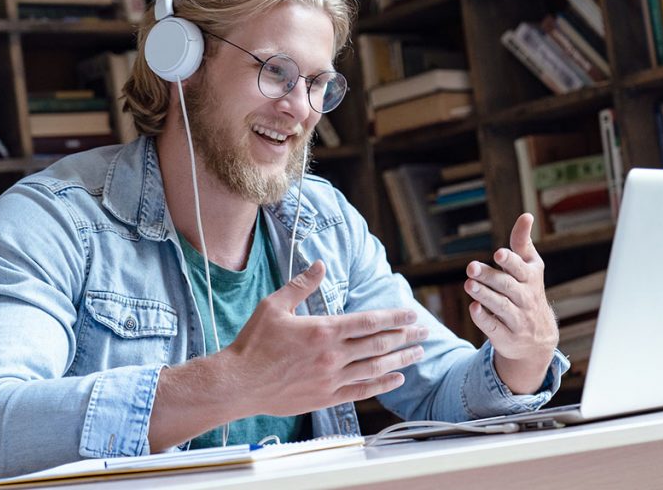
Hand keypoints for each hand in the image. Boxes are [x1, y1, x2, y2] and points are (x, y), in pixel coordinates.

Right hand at [225, 260, 427, 416]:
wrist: (238, 383)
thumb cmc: (254, 343)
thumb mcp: (274, 305)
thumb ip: (301, 285)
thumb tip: (320, 265)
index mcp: (323, 330)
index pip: (369, 321)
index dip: (394, 317)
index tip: (412, 314)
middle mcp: (333, 355)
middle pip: (379, 344)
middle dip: (405, 336)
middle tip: (425, 331)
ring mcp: (332, 379)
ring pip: (375, 367)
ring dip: (401, 359)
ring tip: (418, 353)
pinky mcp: (326, 398)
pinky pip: (362, 391)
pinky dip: (382, 385)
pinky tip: (397, 379)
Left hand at [464, 213, 557, 392]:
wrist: (538, 339)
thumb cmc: (528, 292)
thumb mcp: (530, 268)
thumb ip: (522, 243)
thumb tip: (526, 215)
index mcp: (531, 279)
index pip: (521, 268)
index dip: (510, 261)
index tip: (498, 253)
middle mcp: (526, 299)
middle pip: (507, 286)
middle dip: (490, 276)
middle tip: (471, 267)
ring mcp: (517, 319)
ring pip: (501, 306)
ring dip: (484, 295)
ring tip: (469, 284)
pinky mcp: (506, 337)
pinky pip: (494, 327)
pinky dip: (484, 318)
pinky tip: (473, 308)